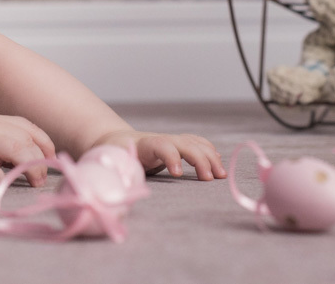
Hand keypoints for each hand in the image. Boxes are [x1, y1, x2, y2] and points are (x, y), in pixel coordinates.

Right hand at [0, 114, 54, 187]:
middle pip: (26, 140)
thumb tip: (44, 159)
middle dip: (40, 160)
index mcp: (1, 121)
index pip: (30, 128)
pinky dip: (1, 179)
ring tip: (34, 182)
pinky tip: (3, 185)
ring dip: (30, 167)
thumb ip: (14, 141)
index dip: (46, 145)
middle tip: (41, 178)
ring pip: (16, 149)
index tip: (52, 160)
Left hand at [92, 130, 225, 180]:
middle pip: (185, 143)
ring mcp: (171, 140)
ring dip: (210, 157)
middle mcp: (161, 139)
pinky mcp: (177, 144)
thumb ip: (119, 176)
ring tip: (221, 175)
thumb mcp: (112, 165)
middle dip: (199, 159)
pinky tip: (218, 162)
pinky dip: (209, 151)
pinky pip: (197, 143)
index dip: (171, 157)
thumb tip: (123, 195)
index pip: (161, 145)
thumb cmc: (114, 157)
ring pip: (195, 143)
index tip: (178, 174)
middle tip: (209, 179)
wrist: (116, 140)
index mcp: (144, 145)